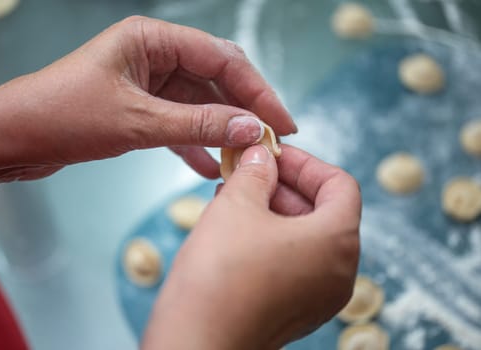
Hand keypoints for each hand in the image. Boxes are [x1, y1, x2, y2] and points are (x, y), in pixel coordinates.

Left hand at [0, 16, 294, 198]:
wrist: (13, 138)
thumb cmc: (63, 116)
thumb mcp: (137, 122)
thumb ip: (197, 124)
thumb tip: (251, 127)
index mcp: (152, 39)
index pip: (222, 58)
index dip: (257, 91)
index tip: (281, 123)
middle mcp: (153, 55)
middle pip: (215, 79)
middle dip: (243, 111)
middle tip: (271, 141)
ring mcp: (146, 82)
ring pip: (198, 104)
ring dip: (220, 130)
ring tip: (246, 158)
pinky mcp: (138, 108)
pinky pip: (178, 122)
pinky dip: (194, 143)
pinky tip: (211, 166)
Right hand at [143, 144, 361, 349]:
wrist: (196, 343)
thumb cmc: (219, 275)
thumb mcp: (236, 205)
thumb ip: (255, 172)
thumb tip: (261, 155)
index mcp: (336, 242)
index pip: (340, 185)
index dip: (305, 163)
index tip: (272, 153)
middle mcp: (338, 273)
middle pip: (323, 211)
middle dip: (283, 185)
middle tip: (248, 171)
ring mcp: (319, 297)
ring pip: (305, 238)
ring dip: (273, 210)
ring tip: (235, 196)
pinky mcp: (296, 311)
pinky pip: (293, 263)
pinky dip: (271, 238)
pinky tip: (236, 227)